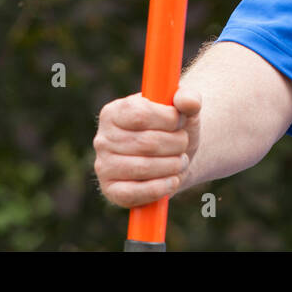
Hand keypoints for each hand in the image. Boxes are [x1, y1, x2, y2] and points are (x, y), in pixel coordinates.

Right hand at [93, 87, 201, 207]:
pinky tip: (173, 180)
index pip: (140, 114)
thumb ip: (188, 98)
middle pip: (146, 143)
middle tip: (184, 144)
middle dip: (176, 144)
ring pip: (143, 167)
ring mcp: (104, 166)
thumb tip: (188, 101)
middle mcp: (103, 139)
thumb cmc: (172, 129)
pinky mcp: (111, 190)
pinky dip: (161, 187)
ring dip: (172, 165)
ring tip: (181, 161)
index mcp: (114, 112)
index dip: (168, 119)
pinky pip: (135, 193)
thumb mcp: (182, 109)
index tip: (181, 122)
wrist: (170, 157)